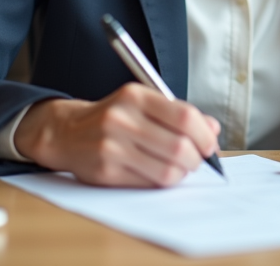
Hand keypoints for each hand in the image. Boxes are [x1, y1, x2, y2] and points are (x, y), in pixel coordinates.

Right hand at [14, 83, 220, 187]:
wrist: (66, 132)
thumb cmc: (113, 117)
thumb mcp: (142, 103)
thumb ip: (178, 113)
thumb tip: (213, 129)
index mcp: (134, 96)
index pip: (184, 117)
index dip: (204, 135)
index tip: (210, 144)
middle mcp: (121, 119)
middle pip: (179, 147)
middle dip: (195, 158)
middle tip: (196, 160)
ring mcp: (112, 146)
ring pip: (167, 171)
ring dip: (181, 173)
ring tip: (179, 167)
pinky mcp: (105, 171)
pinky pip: (148, 183)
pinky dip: (162, 182)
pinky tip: (159, 173)